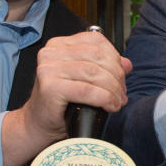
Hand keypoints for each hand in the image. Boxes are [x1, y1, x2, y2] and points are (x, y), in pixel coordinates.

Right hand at [2, 31, 131, 165]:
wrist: (38, 125)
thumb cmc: (61, 103)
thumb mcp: (85, 80)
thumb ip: (104, 68)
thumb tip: (127, 64)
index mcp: (59, 45)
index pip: (96, 41)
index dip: (115, 58)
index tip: (122, 76)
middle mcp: (51, 52)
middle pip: (98, 56)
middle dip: (117, 76)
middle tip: (122, 93)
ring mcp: (48, 68)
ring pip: (95, 73)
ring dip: (113, 89)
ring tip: (118, 102)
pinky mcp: (50, 86)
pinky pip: (87, 90)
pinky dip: (104, 98)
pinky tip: (110, 106)